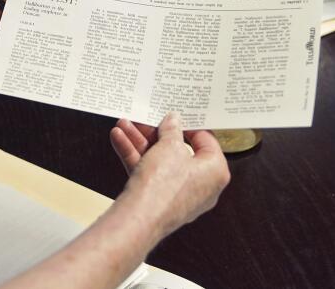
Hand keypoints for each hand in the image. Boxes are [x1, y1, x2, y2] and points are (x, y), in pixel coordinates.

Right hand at [109, 113, 229, 238]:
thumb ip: (172, 130)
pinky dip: (135, 156)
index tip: (177, 114)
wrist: (140, 218)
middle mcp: (201, 186)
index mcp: (215, 172)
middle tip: (146, 119)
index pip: (206, 141)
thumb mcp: (169, 146)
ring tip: (124, 125)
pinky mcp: (159, 201)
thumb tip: (174, 122)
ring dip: (140, 141)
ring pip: (159, 161)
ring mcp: (179, 195)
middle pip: (178, 151)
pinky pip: (149, 173)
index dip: (189, 125)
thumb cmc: (163, 186)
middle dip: (156, 133)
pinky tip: (119, 140)